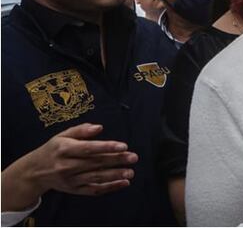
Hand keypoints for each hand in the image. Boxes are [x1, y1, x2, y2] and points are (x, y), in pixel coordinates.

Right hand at [2, 123, 136, 209]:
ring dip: (115, 176)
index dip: (106, 147)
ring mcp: (70, 180)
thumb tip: (99, 127)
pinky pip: (93, 190)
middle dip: (116, 161)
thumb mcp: (62, 136)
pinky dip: (109, 188)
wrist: (34, 172)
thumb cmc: (53, 150)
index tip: (123, 146)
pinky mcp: (74, 190)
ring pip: (95, 178)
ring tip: (131, 172)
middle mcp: (66, 166)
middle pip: (95, 163)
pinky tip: (123, 183)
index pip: (88, 149)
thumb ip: (81, 130)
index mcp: (64, 150)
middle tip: (133, 157)